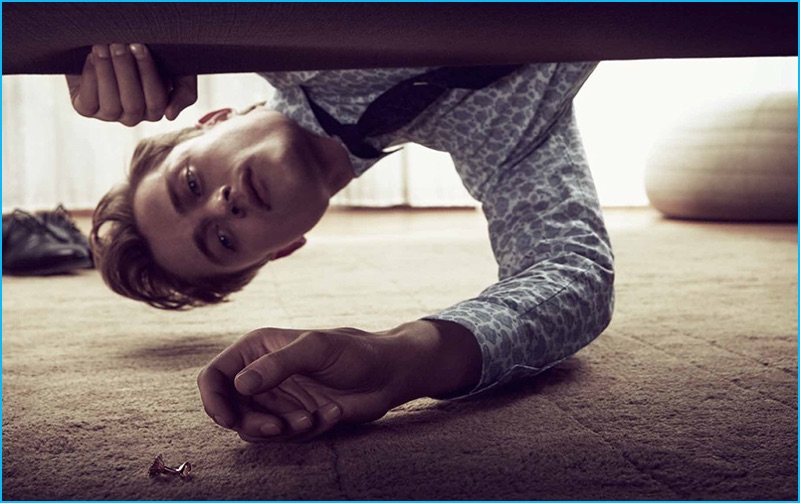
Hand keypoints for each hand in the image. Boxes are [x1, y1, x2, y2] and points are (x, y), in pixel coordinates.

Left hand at [65, 43, 196, 125]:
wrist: (112, 43)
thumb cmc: (151, 54)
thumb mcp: (177, 68)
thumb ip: (185, 91)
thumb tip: (169, 116)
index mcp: (156, 108)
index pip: (157, 100)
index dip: (147, 74)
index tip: (139, 46)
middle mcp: (134, 115)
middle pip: (133, 104)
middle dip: (125, 72)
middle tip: (119, 45)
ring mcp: (110, 115)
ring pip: (111, 106)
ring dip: (106, 74)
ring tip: (102, 47)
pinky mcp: (87, 108)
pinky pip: (89, 102)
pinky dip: (90, 79)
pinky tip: (92, 57)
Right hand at [197, 321, 481, 441]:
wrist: (388, 374)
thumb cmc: (354, 352)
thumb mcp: (316, 349)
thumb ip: (277, 364)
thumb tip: (239, 384)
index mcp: (257, 349)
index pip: (215, 375)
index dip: (213, 399)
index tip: (227, 419)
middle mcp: (261, 375)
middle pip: (231, 409)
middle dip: (252, 423)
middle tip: (279, 427)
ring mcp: (278, 398)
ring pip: (257, 428)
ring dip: (282, 429)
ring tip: (311, 418)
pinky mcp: (295, 417)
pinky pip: (286, 436)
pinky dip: (307, 430)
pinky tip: (333, 414)